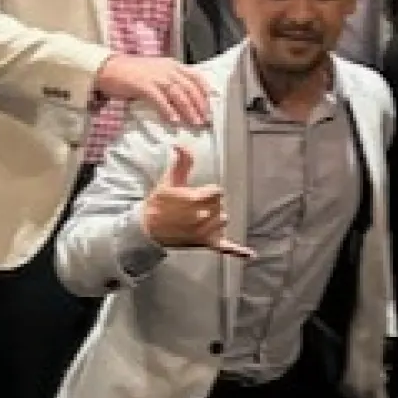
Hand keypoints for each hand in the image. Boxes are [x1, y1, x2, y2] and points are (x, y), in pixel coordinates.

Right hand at [94, 55, 209, 127]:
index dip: (205, 93)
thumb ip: (172, 81)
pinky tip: (174, 121)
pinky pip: (159, 99)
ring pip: (178, 94)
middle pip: (189, 88)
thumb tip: (187, 100)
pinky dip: (168, 111)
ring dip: (188, 110)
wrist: (109, 68)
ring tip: (195, 123)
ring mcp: (155, 76)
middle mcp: (167, 69)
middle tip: (206, 121)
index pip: (196, 78)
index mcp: (173, 65)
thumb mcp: (158, 72)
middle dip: (200, 105)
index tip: (211, 107)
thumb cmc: (134, 73)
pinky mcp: (143, 85)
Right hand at [140, 144, 254, 258]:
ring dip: (216, 217)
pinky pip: (225, 248)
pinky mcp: (206, 243)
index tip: (197, 193)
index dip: (209, 191)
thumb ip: (181, 161)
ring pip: (224, 220)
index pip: (217, 192)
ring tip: (200, 217)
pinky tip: (250, 254)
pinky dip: (238, 251)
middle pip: (221, 205)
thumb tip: (181, 143)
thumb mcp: (170, 180)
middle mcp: (201, 217)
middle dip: (211, 203)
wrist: (148, 229)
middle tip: (194, 206)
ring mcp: (204, 232)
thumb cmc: (159, 203)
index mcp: (194, 200)